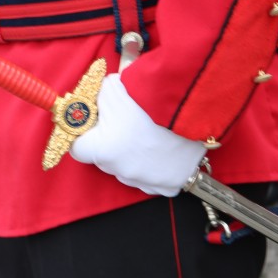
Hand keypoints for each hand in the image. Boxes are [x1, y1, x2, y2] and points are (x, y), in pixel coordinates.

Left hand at [70, 74, 205, 195]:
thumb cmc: (156, 107)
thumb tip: (95, 93)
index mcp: (103, 151)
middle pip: (102, 156)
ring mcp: (143, 183)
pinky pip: (148, 176)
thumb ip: (101, 93)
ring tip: (145, 131)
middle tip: (121, 119)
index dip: (81, 131)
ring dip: (129, 150)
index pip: (75, 147)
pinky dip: (150, 162)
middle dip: (107, 138)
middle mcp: (120, 172)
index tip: (92, 118)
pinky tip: (160, 146)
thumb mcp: (119, 91)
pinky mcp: (166, 187)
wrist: (202, 121)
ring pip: (125, 166)